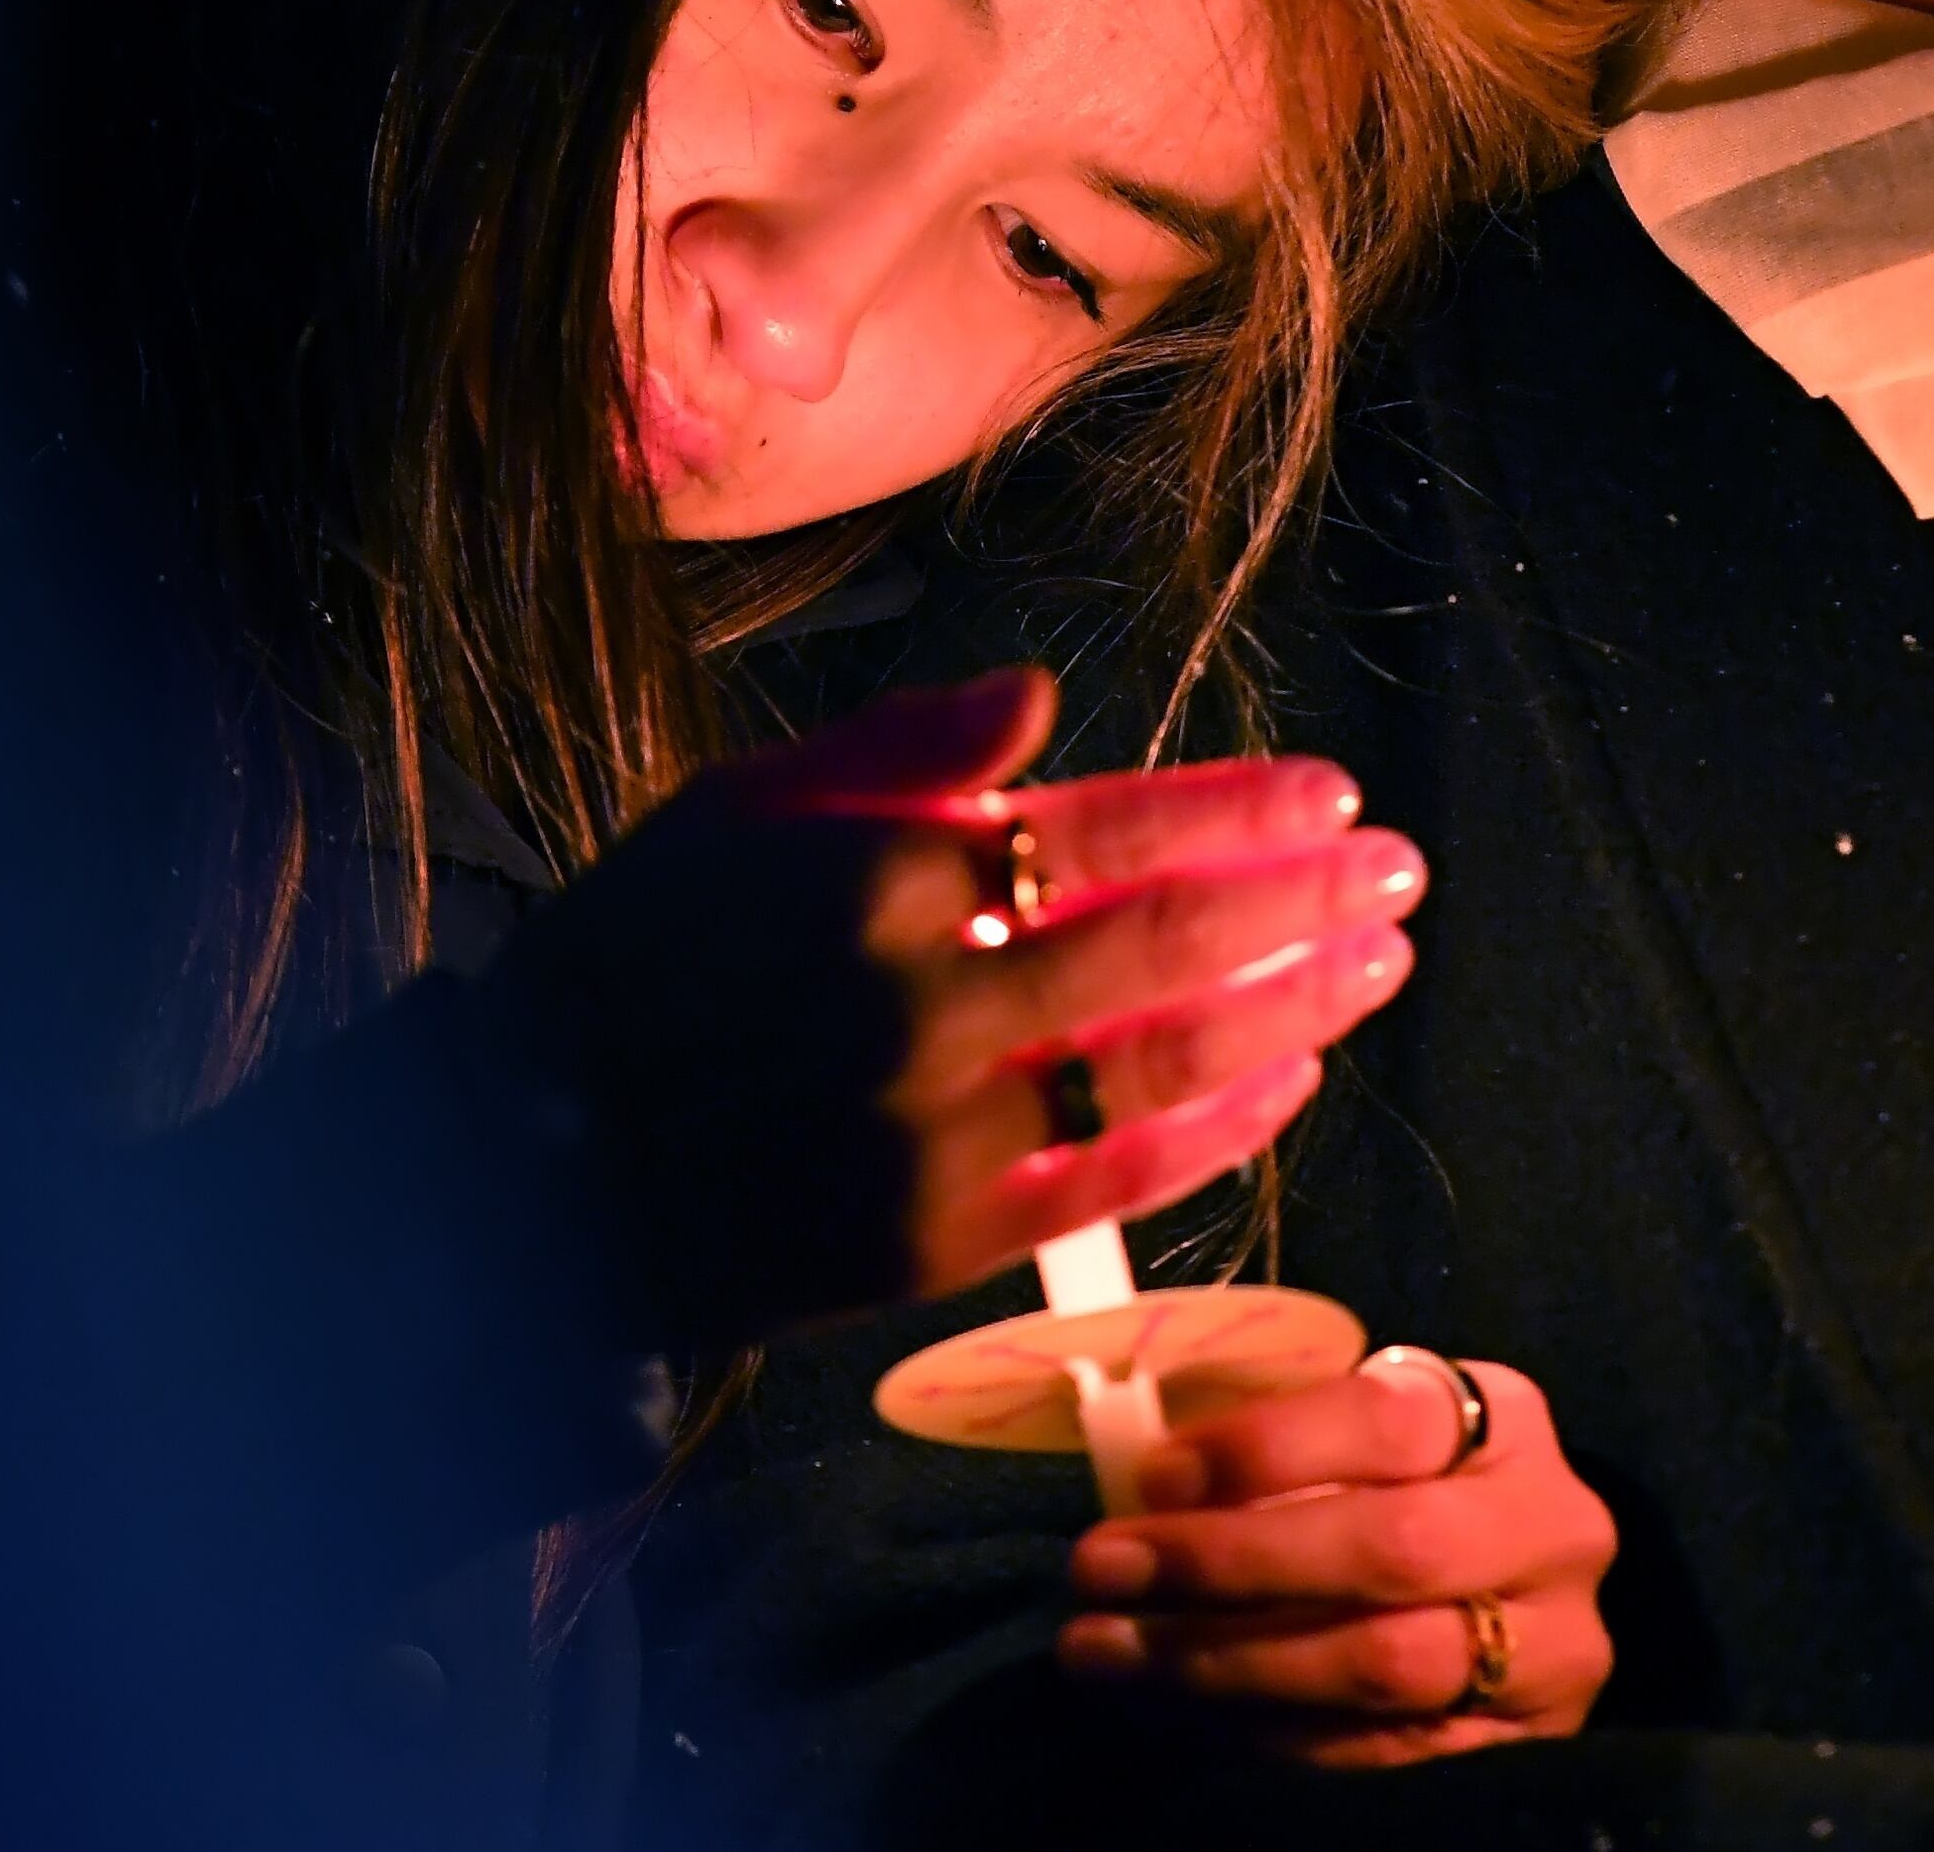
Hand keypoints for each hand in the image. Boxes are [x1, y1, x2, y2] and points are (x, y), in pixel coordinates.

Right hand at [514, 670, 1423, 1340]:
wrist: (533, 1167)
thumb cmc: (641, 962)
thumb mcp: (741, 808)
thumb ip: (900, 746)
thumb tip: (1040, 690)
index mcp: (878, 877)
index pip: (1106, 826)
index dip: (1237, 807)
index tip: (1331, 790)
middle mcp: (923, 1003)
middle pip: (1168, 937)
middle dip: (1308, 897)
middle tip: (1400, 869)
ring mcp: (936, 1132)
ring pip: (1166, 1058)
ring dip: (1298, 1004)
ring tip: (1382, 961)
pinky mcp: (936, 1242)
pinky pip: (1116, 1182)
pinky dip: (1218, 1130)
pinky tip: (1293, 1080)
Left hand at [1052, 1348, 1617, 1766]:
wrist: (1517, 1610)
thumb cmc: (1402, 1499)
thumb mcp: (1362, 1447)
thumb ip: (1279, 1453)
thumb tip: (1139, 1482)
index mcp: (1504, 1420)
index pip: (1388, 1419)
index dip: (1265, 1448)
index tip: (1154, 1477)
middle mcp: (1552, 1528)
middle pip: (1392, 1547)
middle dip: (1230, 1561)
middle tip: (1102, 1568)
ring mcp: (1551, 1649)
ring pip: (1385, 1661)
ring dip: (1226, 1661)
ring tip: (1108, 1651)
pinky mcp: (1524, 1748)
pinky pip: (1380, 1749)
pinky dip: (1266, 1731)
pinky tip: (1178, 1710)